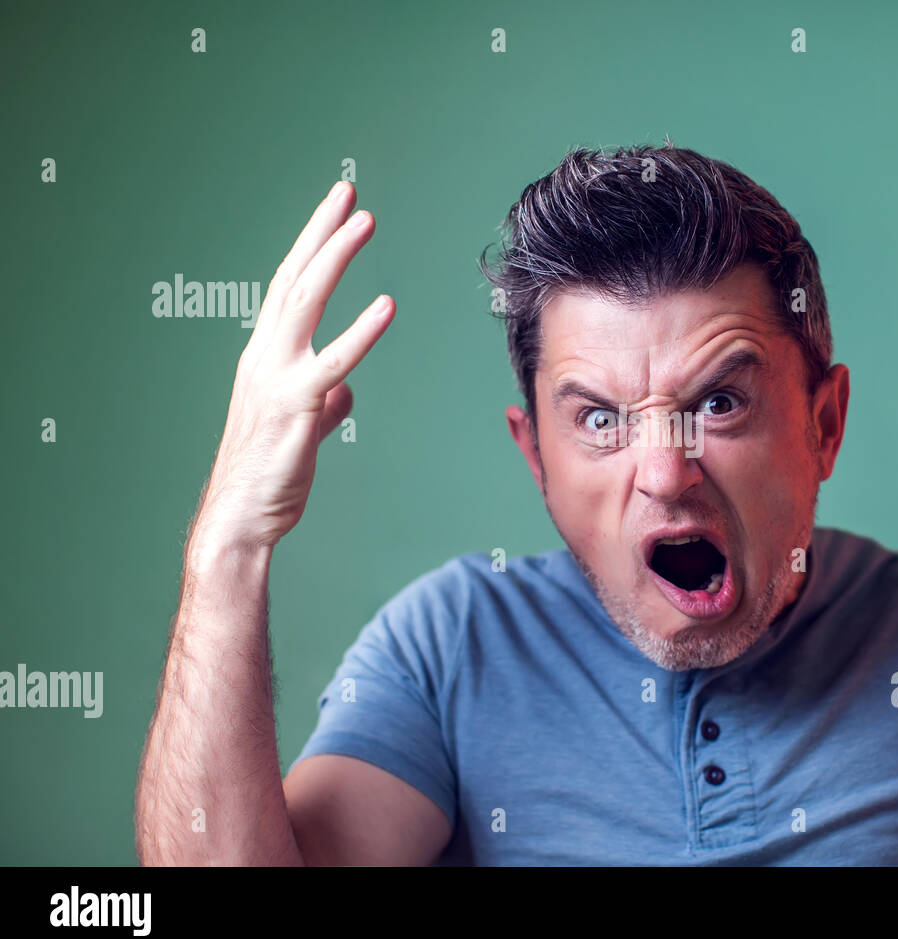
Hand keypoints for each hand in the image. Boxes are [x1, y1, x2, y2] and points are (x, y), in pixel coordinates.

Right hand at [191, 181, 393, 553]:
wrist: (240, 517)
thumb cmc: (269, 474)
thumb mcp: (303, 427)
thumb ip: (326, 403)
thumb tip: (346, 392)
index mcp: (265, 357)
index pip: (288, 287)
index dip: (312, 245)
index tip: (335, 209)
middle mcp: (264, 356)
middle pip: (293, 279)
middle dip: (321, 232)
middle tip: (348, 192)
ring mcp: (276, 378)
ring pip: (305, 303)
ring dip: (334, 257)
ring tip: (364, 222)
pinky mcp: (295, 407)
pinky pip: (333, 362)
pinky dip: (361, 332)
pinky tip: (387, 305)